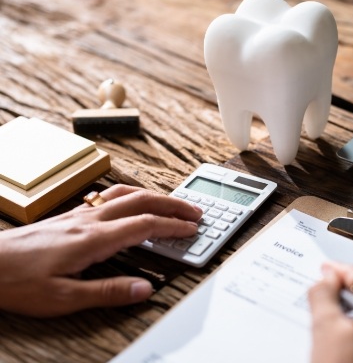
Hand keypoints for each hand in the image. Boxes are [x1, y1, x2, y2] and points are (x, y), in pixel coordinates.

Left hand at [0, 185, 201, 316]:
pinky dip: (134, 195)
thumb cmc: (18, 280)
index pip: (145, 225)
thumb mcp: (63, 298)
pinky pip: (111, 196)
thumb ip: (108, 292)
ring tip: (172, 203)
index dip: (173, 226)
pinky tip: (133, 201)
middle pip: (142, 200)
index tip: (192, 229)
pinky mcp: (72, 215)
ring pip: (127, 193)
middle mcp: (90, 219)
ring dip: (155, 196)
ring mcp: (80, 214)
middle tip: (194, 211)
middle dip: (173, 205)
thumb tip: (144, 289)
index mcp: (93, 239)